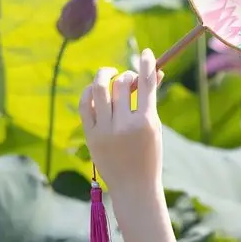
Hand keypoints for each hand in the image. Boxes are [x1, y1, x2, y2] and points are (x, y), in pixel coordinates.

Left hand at [79, 48, 163, 196]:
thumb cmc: (149, 156)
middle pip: (122, 84)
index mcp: (146, 123)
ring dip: (105, 75)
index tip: (147, 53)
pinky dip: (89, 92)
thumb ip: (151, 101)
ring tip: (110, 75)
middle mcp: (125, 125)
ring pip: (100, 88)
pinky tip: (95, 90)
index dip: (147, 65)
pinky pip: (85, 104)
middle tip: (129, 78)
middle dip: (127, 75)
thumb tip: (154, 73)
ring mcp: (105, 130)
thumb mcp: (155, 128)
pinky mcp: (91, 135)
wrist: (133, 187)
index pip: (147, 84)